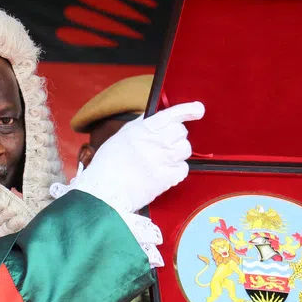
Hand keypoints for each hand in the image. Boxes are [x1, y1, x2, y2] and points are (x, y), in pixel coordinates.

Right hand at [70, 101, 204, 213]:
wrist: (103, 193)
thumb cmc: (107, 166)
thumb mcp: (120, 137)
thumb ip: (139, 126)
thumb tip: (153, 118)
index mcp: (141, 130)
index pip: (170, 115)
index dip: (187, 110)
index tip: (198, 109)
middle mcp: (154, 142)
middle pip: (181, 131)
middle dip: (177, 136)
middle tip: (166, 143)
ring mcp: (161, 160)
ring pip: (185, 149)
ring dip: (178, 152)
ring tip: (164, 158)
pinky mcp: (166, 178)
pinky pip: (184, 168)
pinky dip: (177, 170)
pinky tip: (165, 171)